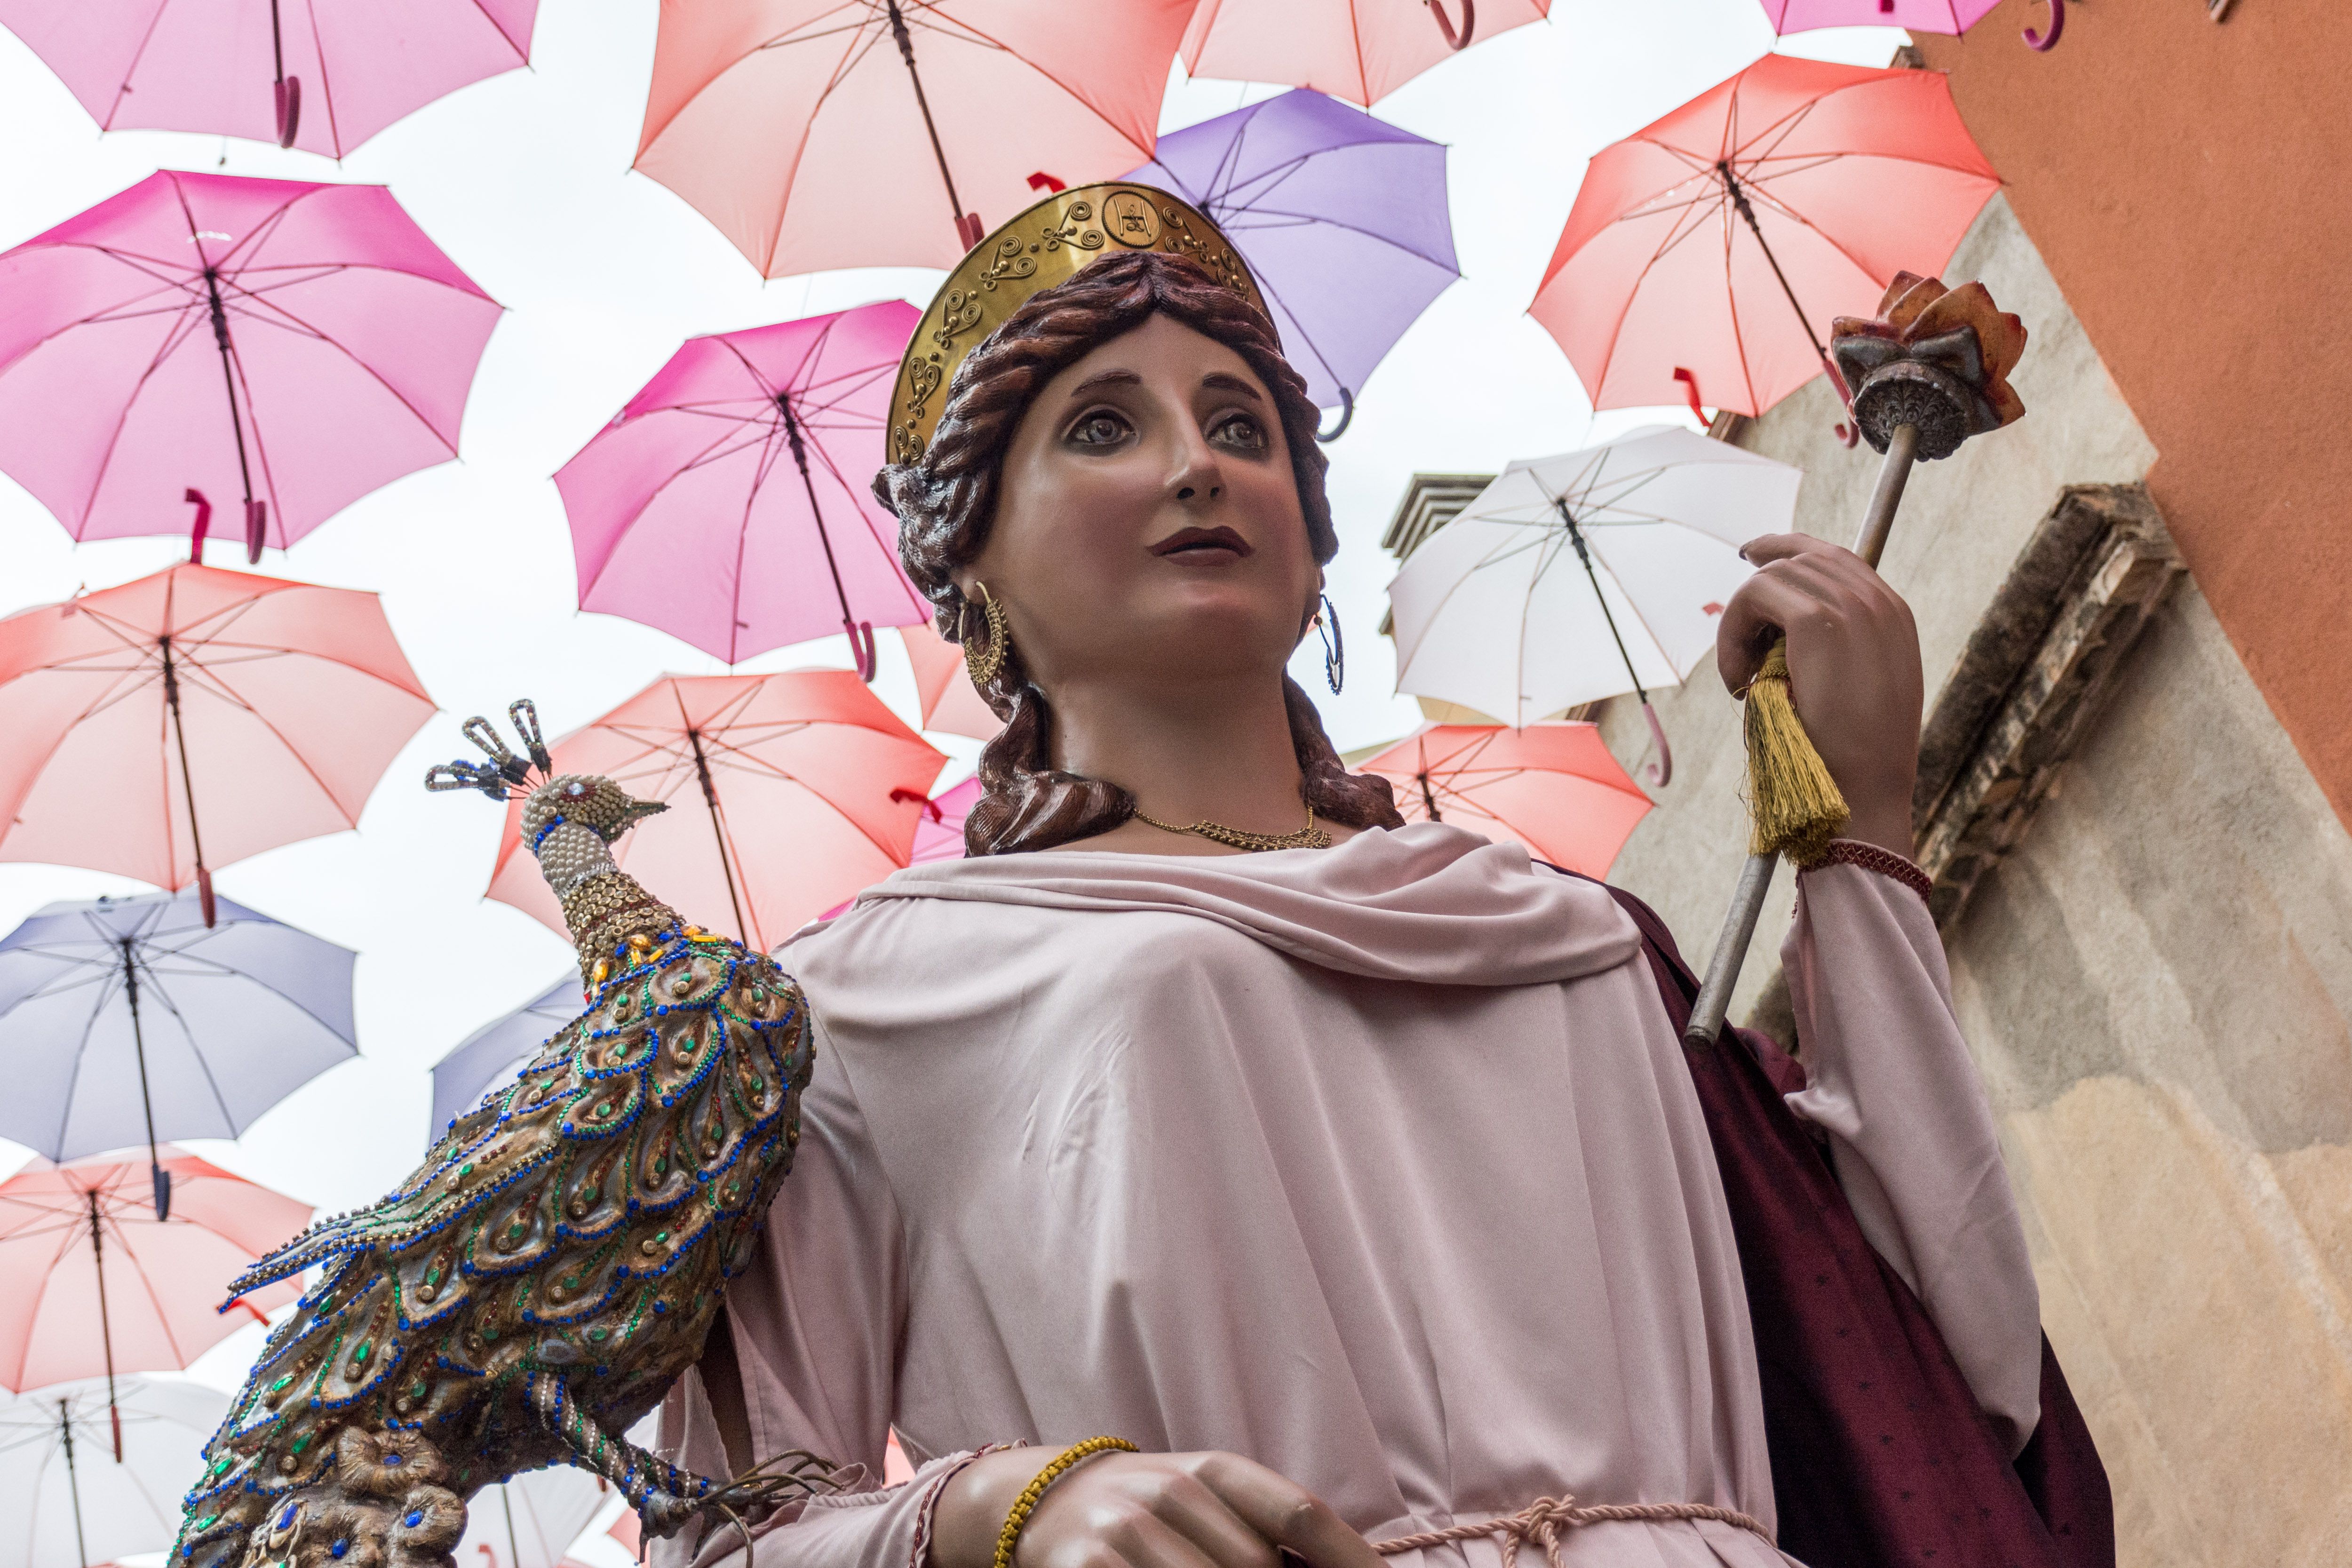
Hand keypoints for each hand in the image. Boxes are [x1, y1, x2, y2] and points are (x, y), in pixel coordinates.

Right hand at [932, 1447, 1385, 1567]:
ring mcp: (1125, 1530)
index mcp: (1214, 1469)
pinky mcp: (1089, 1567)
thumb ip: (1266, 1530)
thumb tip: (1348, 1567)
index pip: (1299, 1513)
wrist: (1042, 1502)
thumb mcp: (1208, 1502)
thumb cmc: (1149, 1512)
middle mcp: (1170, 1489)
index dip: (1350, 1558)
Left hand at [1716, 533, 1922, 857]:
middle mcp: (1878, 601)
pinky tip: (1738, 683)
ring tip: (1742, 680)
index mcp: (1893, 615)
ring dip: (1740, 625)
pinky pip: (1754, 596)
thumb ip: (1836, 652)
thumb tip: (1778, 638)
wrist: (1863, 794)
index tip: (1752, 557)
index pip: (1835, 558)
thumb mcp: (1857, 693)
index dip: (1788, 551)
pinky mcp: (1816, 621)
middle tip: (1734, 632)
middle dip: (1757, 584)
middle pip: (1801, 557)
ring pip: (1771, 577)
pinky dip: (1732, 635)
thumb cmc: (1852, 759)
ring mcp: (1852, 606)